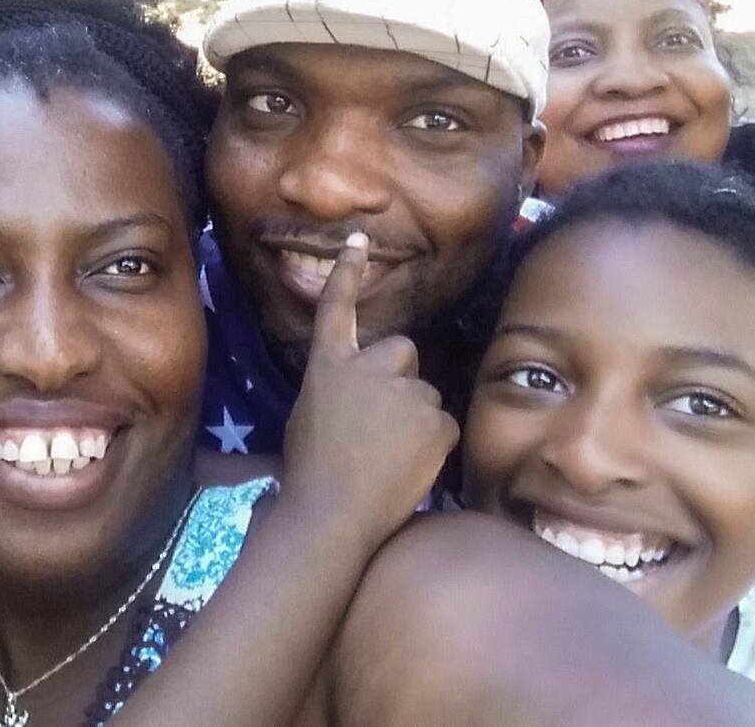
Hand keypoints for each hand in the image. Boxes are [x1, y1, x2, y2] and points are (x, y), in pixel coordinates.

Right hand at [279, 233, 459, 539]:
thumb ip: (339, 393)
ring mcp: (402, 391)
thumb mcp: (311, 417)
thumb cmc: (311, 474)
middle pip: (403, 352)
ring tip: (390, 456)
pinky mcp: (434, 418)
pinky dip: (433, 445)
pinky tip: (410, 468)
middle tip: (384, 422)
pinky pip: (444, 425)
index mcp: (328, 367)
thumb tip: (362, 397)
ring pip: (426, 394)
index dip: (347, 274)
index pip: (338, 309)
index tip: (359, 240)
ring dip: (416, 418)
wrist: (332, 513)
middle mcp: (366, 368)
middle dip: (401, 379)